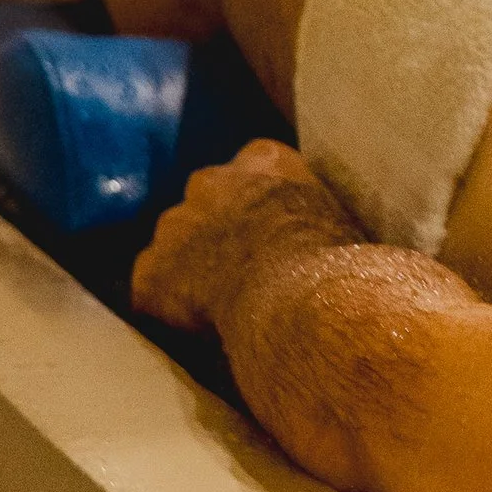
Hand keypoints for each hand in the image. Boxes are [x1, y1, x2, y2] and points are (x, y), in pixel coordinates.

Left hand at [131, 141, 355, 332]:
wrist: (299, 297)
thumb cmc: (336, 262)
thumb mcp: (341, 218)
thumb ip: (318, 211)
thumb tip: (330, 234)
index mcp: (263, 160)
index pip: (254, 166)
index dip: (261, 202)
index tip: (274, 228)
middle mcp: (209, 182)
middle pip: (204, 201)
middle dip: (217, 230)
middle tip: (244, 268)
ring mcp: (173, 228)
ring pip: (173, 246)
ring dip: (191, 268)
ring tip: (221, 305)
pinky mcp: (150, 276)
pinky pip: (153, 293)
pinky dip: (169, 310)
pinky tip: (198, 331)